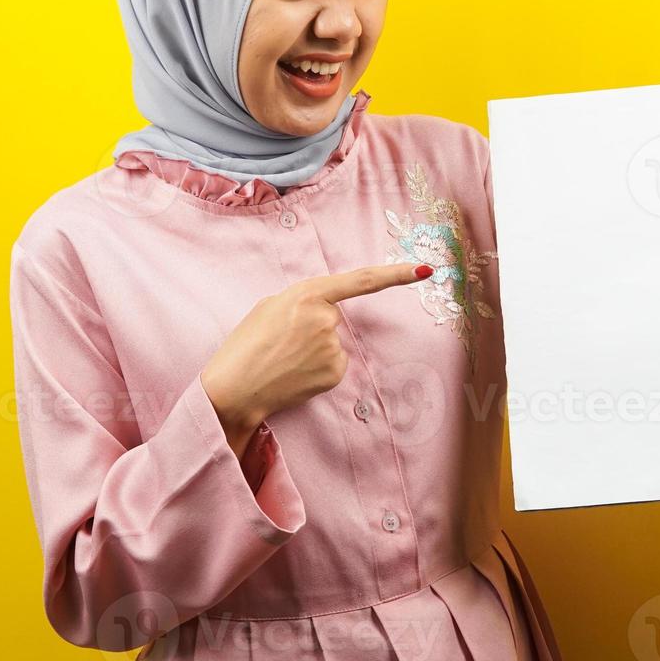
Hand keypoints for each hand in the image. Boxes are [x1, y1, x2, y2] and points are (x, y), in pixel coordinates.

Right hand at [199, 262, 432, 456]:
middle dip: (312, 327)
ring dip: (313, 349)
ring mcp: (333, 347)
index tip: (426, 270)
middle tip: (281, 342)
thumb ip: (303, 300)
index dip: (396, 274)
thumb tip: (325, 310)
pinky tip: (294, 373)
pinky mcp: (335, 372)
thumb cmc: (246, 344)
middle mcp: (326, 318)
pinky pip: (333, 364)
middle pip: (334, 317)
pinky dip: (317, 368)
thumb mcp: (269, 306)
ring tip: (283, 359)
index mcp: (307, 294)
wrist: (234, 389)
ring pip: (334, 343)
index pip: (362, 281)